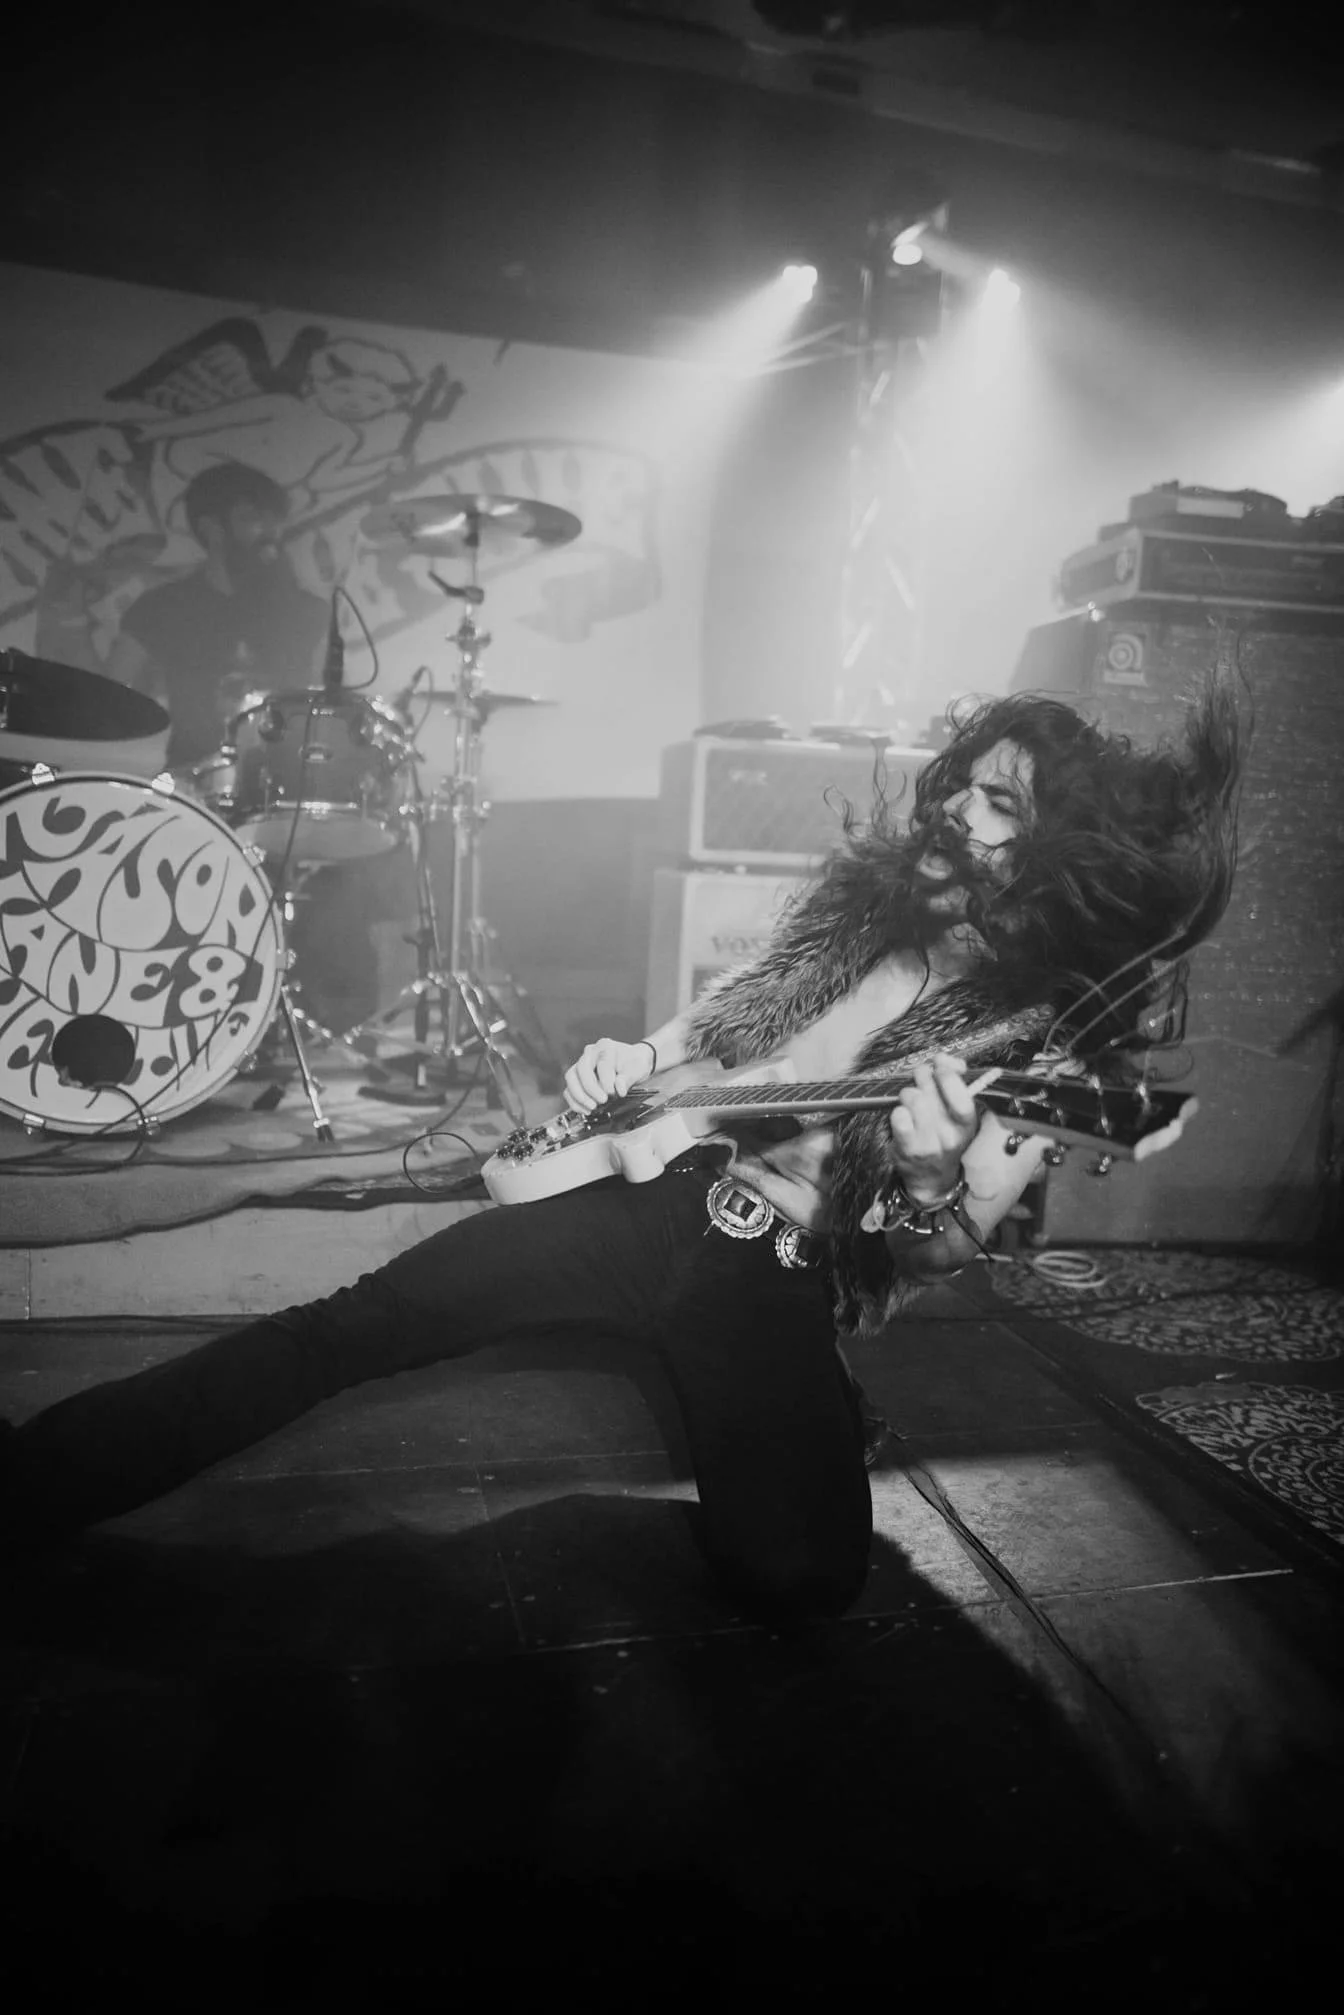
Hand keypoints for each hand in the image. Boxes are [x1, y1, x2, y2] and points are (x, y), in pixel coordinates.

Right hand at [563, 1038, 655, 1113]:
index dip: (606, 1080)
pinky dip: (575, 1102)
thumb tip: (619, 1088)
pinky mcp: (577, 1078)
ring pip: (571, 1078)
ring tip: (593, 1107)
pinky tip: (586, 1110)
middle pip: (582, 1069)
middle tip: (602, 1101)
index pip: (602, 1063)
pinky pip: (569, 1089)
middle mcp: (590, 1053)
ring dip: (580, 1095)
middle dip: (590, 1088)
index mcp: (606, 1046)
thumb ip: (629, 1077)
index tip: (613, 1092)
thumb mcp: (638, 1068)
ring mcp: (581, 1065)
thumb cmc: (634, 1063)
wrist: (632, 1065)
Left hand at [888, 1054, 979, 1202]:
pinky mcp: (908, 1149)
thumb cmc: (943, 1135)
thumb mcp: (957, 1112)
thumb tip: (944, 1058)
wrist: (931, 1177)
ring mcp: (930, 1143)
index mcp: (967, 1122)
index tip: (939, 1066)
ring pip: (912, 1097)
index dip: (946, 1073)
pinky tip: (902, 1118)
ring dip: (908, 1094)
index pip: (960, 1091)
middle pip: (929, 1087)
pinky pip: (898, 1115)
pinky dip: (897, 1112)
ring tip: (911, 1104)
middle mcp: (951, 1134)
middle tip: (921, 1083)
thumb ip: (954, 1080)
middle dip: (922, 1077)